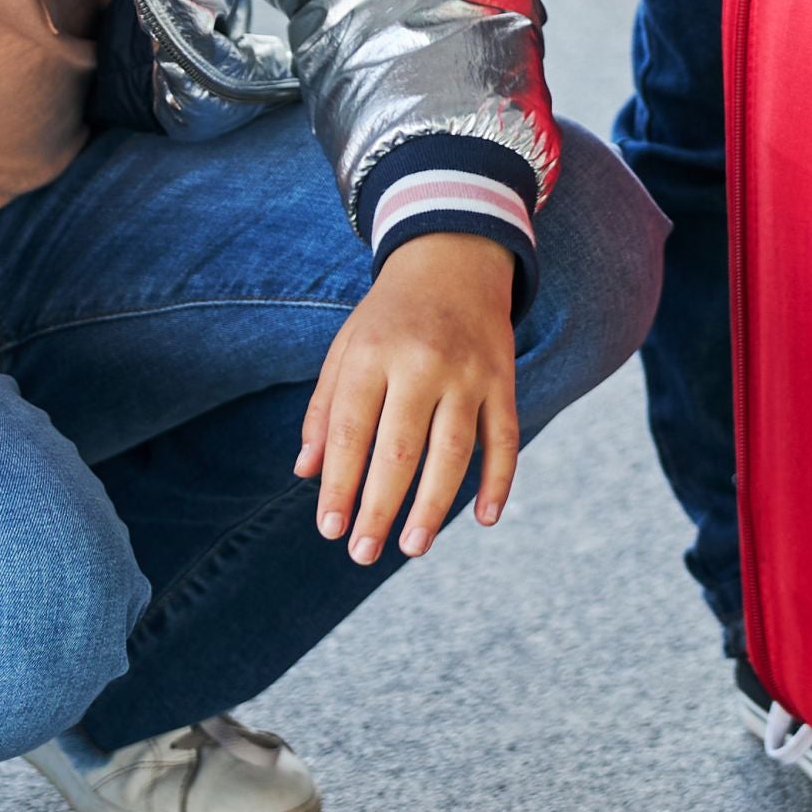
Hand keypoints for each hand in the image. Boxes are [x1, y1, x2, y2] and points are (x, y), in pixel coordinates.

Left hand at [294, 230, 518, 566]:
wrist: (453, 258)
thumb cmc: (387, 316)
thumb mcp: (345, 349)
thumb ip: (324, 410)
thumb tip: (307, 472)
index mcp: (371, 355)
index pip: (350, 432)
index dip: (339, 484)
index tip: (329, 529)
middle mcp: (420, 364)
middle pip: (399, 450)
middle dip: (379, 507)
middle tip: (364, 553)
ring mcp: (468, 373)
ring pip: (453, 452)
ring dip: (432, 506)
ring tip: (412, 547)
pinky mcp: (503, 380)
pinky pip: (504, 439)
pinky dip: (498, 481)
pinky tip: (483, 518)